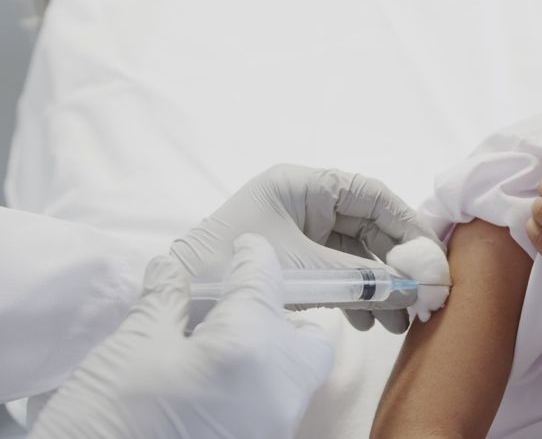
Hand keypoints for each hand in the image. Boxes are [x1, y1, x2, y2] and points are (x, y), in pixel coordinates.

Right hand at [30, 235, 332, 438]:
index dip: (253, 257)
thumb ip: (164, 302)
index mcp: (250, 347)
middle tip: (238, 305)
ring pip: (297, 374)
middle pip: (307, 336)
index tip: (245, 246)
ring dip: (271, 350)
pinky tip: (218, 377)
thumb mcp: (132, 348)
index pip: (265, 282)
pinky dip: (261, 383)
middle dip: (281, 314)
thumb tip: (171, 269)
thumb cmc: (108, 418)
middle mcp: (280, 388)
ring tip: (220, 342)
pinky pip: (278, 403)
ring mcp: (277, 425)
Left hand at [170, 164, 445, 332]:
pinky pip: (341, 273)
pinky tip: (370, 321)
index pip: (373, 196)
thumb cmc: (231, 271)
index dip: (410, 226)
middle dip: (398, 265)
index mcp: (303, 185)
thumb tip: (421, 285)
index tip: (433, 260)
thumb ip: (364, 277)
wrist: (178, 306)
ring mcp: (301, 232)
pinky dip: (359, 296)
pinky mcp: (297, 260)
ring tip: (398, 322)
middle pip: (371, 227)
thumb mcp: (305, 271)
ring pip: (359, 254)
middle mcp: (305, 203)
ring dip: (382, 287)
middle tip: (423, 297)